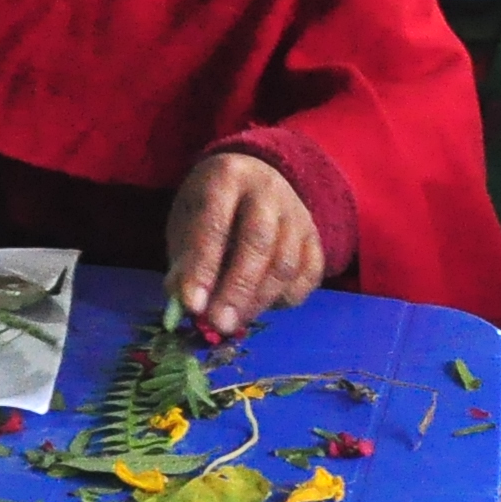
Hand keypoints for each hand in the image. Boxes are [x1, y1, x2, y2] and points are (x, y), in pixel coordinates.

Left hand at [168, 150, 325, 338]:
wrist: (254, 178)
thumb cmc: (211, 208)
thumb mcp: (186, 222)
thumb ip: (185, 261)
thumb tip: (186, 304)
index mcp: (226, 177)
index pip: (215, 224)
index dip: (203, 268)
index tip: (193, 306)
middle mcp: (268, 190)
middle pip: (259, 243)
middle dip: (237, 290)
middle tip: (219, 324)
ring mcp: (297, 214)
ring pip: (286, 264)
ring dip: (259, 301)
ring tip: (234, 322)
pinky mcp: (315, 237)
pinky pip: (309, 275)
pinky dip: (286, 298)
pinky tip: (261, 306)